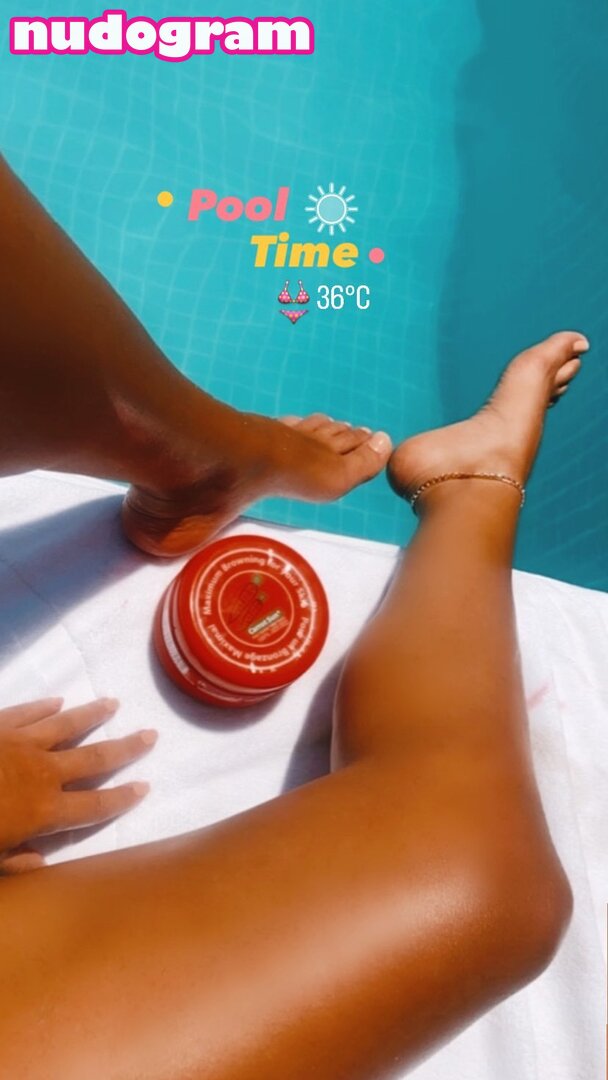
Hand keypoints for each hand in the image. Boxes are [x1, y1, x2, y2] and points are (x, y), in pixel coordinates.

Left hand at [0, 697, 156, 871]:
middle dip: (124, 747)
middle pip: (93, 759)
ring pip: (66, 725)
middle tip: (150, 734)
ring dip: (91, 715)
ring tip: (113, 703)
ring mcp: (20, 743)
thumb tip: (43, 862)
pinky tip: (57, 700)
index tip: (145, 785)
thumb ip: (16, 863)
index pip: (94, 806)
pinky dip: (44, 706)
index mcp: (44, 812)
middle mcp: (42, 773)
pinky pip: (27, 711)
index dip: (122, 798)